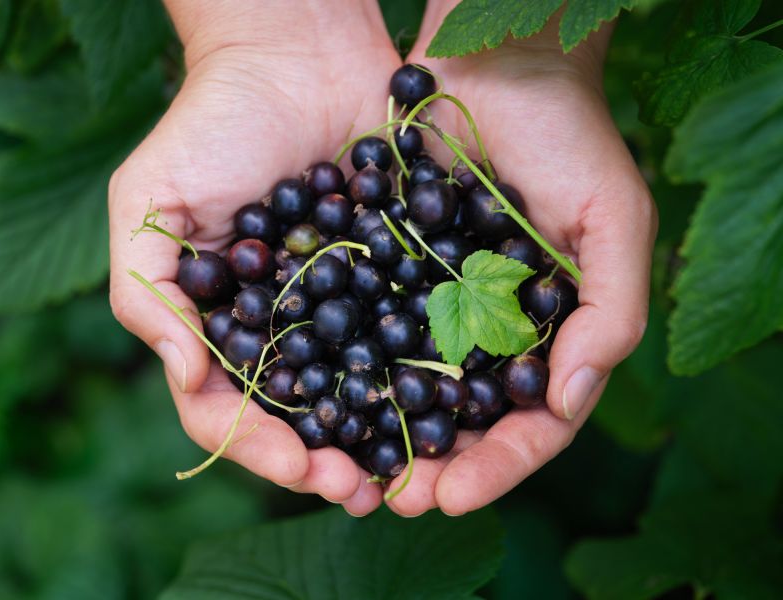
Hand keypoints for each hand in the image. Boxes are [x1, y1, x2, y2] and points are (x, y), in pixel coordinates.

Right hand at [109, 0, 399, 515]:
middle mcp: (285, 327)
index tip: (304, 468)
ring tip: (409, 471)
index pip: (232, 409)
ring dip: (380, 434)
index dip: (263, 447)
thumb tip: (181, 372)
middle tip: (365, 492)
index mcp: (224, 325)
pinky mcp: (394, 272)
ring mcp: (341, 303)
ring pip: (359, 386)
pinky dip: (422, 371)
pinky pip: (408, 329)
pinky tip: (449, 403)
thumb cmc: (212, 125)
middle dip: (328, 458)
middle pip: (302, 415)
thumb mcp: (150, 203)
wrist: (296, 56)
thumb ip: (146, 290)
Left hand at [381, 2, 656, 516]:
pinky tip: (319, 395)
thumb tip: (568, 400)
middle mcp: (492, 330)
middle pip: (464, 419)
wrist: (495, 66)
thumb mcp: (613, 219)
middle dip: (434, 465)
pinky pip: (366, 327)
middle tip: (395, 498)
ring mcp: (438, 304)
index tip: (454, 494)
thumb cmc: (568, 136)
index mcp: (550, 333)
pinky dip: (346, 366)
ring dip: (382, 431)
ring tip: (349, 470)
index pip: (532, 422)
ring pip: (410, 386)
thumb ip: (611, 313)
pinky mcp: (389, 271)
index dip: (499, 464)